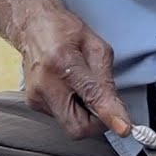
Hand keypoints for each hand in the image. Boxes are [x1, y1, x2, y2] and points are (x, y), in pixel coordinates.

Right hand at [20, 5, 131, 138]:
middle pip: (77, 126)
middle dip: (97, 122)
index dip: (109, 115)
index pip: (91, 96)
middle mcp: (45, 84)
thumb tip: (118, 110)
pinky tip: (70, 89)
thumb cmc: (65, 32)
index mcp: (63, 62)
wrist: (32, 26)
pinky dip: (72, 109)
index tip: (123, 129)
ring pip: (69, 125)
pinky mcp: (32, 103)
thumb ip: (107, 80)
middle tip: (103, 104)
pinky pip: (61, 118)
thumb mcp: (97, 48)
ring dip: (84, 114)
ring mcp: (35, 96)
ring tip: (82, 88)